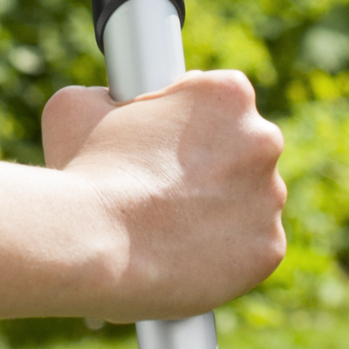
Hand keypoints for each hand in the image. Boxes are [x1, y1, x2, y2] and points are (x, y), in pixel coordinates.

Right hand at [41, 70, 288, 320]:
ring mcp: (270, 198)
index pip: (218, 100)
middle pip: (243, 150)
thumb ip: (108, 95)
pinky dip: (228, 254)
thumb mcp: (78, 105)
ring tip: (172, 227)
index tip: (166, 145)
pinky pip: (253, 248)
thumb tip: (109, 99)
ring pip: (251, 201)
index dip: (187, 121)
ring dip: (223, 210)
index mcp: (229, 93)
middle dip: (211, 166)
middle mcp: (263, 139)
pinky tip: (191, 256)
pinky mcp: (269, 250)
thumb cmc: (86, 170)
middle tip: (165, 188)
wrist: (94, 243)